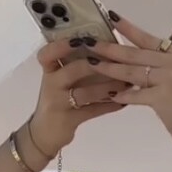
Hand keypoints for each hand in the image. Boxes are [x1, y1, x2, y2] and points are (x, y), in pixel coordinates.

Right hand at [27, 41, 123, 158]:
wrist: (45, 133)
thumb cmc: (57, 100)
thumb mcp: (59, 81)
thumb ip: (74, 65)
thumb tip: (103, 46)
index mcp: (49, 71)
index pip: (48, 54)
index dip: (62, 45)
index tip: (81, 39)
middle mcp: (51, 85)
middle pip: (73, 70)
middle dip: (96, 64)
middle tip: (117, 60)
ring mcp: (59, 103)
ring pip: (85, 93)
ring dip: (108, 86)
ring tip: (126, 82)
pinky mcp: (68, 120)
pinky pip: (92, 111)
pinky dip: (109, 106)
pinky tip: (123, 102)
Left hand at [89, 15, 171, 152]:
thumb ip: (165, 69)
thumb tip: (142, 65)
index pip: (149, 38)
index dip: (129, 28)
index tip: (111, 17)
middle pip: (135, 53)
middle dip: (111, 48)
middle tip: (90, 43)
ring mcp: (169, 79)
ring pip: (132, 71)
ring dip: (110, 68)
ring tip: (92, 64)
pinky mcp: (163, 97)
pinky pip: (136, 94)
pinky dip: (123, 95)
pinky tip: (111, 95)